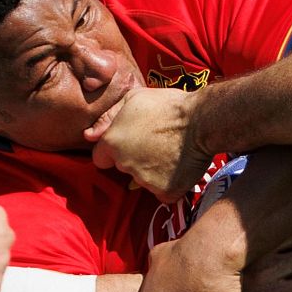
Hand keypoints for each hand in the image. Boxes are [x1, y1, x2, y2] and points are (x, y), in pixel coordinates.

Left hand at [86, 87, 211, 202]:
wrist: (203, 120)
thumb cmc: (169, 105)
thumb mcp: (135, 98)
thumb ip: (109, 117)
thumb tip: (88, 135)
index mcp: (113, 142)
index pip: (101, 158)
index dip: (114, 151)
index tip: (131, 145)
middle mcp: (124, 164)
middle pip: (124, 168)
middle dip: (135, 159)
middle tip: (156, 144)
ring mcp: (144, 180)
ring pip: (144, 181)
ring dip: (154, 171)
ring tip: (171, 153)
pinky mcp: (165, 191)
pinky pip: (163, 192)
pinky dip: (170, 184)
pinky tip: (180, 168)